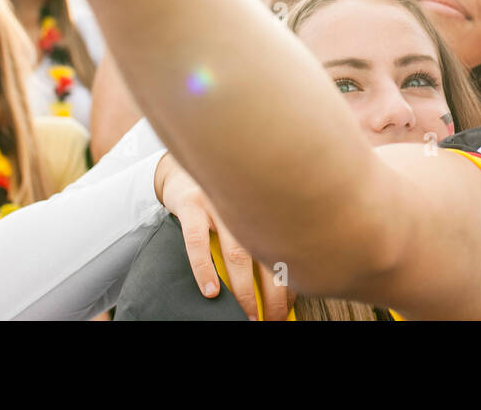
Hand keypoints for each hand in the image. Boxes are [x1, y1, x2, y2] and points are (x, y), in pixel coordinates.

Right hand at [153, 153, 293, 320]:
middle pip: (268, 253)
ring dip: (245, 289)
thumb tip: (282, 280)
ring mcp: (219, 203)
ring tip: (249, 314)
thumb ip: (262, 233)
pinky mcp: (191, 204)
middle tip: (275, 317)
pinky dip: (204, 268)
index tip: (294, 304)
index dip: (294, 278)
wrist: (185, 162)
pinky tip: (211, 292)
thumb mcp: (247, 205)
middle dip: (274, 293)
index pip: (288, 246)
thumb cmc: (221, 193)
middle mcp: (248, 202)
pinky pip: (197, 241)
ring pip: (237, 252)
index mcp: (268, 204)